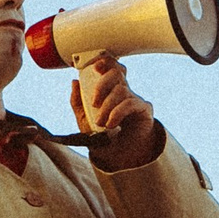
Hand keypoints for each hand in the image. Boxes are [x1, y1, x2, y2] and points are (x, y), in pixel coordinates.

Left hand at [70, 51, 160, 168]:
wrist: (119, 155)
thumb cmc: (103, 135)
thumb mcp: (84, 119)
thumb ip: (77, 102)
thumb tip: (74, 82)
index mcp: (110, 90)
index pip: (111, 68)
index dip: (105, 62)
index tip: (95, 66)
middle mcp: (123, 91)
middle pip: (116, 73)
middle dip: (102, 84)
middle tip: (94, 102)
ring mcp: (135, 99)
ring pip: (121, 90)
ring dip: (107, 107)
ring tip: (101, 122)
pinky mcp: (144, 109)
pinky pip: (130, 103)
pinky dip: (117, 113)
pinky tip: (111, 123)